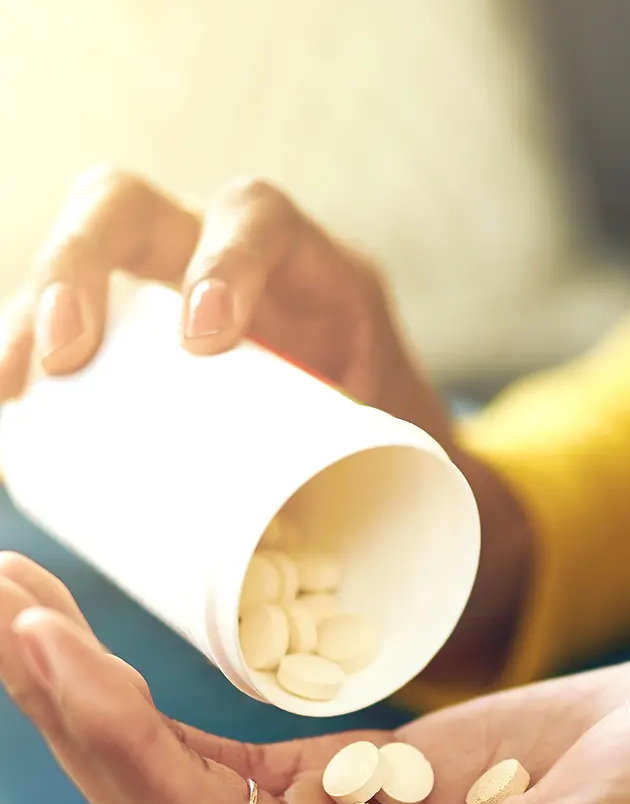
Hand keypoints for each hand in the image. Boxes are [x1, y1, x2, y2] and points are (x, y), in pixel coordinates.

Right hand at [0, 167, 531, 678]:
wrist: (401, 474)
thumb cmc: (410, 465)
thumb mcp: (416, 456)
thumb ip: (411, 490)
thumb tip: (395, 595)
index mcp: (320, 276)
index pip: (264, 219)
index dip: (228, 258)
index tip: (206, 336)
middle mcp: (234, 261)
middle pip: (135, 208)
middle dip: (85, 263)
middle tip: (63, 352)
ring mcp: (172, 288)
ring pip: (83, 254)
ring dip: (33, 305)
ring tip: (12, 385)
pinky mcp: (137, 335)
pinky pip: (67, 317)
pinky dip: (27, 345)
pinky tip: (7, 398)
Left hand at [0, 554, 629, 803]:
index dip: (124, 756)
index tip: (45, 643)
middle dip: (81, 722)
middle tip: (8, 597)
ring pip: (192, 799)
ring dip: (101, 712)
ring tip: (25, 603)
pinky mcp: (374, 803)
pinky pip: (240, 768)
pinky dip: (164, 713)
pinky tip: (103, 650)